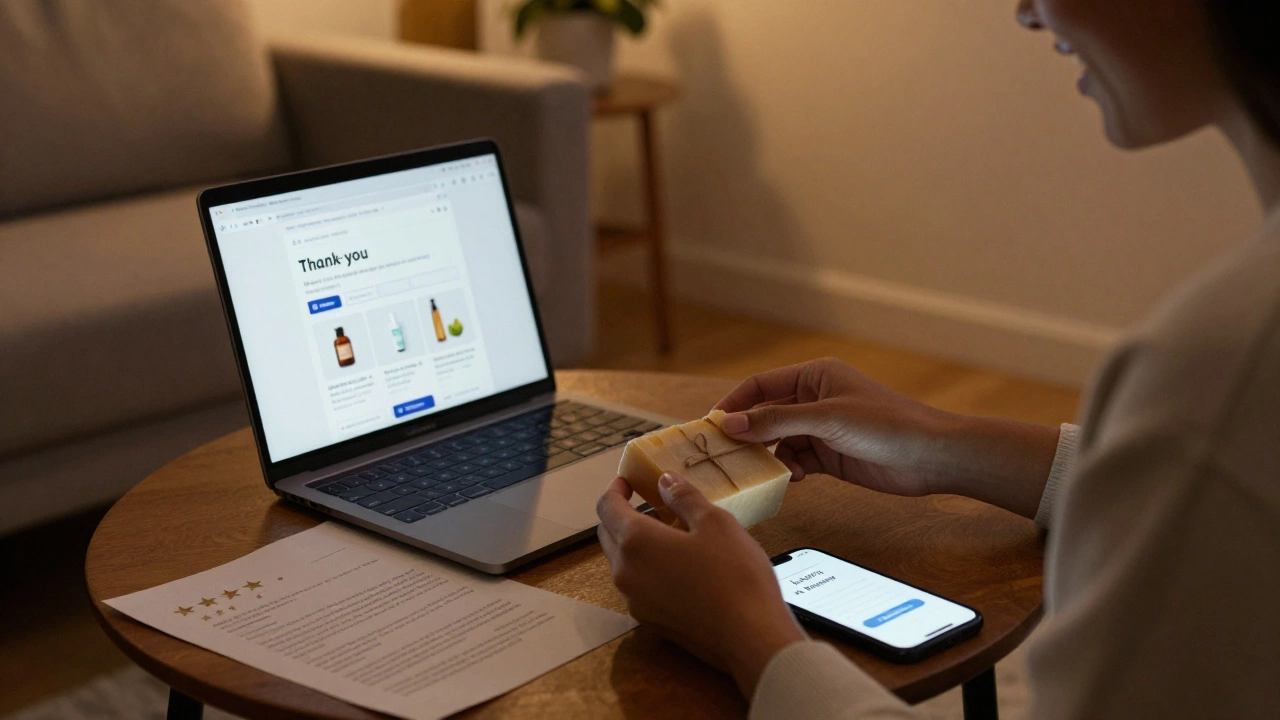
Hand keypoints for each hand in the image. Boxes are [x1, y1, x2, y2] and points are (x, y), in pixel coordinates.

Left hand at [597, 474, 806, 698]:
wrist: (750, 638)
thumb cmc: (735, 574)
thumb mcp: (715, 522)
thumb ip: (684, 498)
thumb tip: (664, 480)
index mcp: (635, 542)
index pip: (607, 508)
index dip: (614, 489)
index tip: (628, 481)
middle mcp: (625, 573)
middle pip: (608, 535)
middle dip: (622, 515)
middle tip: (649, 504)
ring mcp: (635, 602)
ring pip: (622, 563)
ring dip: (634, 543)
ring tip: (668, 534)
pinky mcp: (650, 622)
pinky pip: (637, 586)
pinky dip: (646, 568)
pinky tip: (677, 566)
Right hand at [715, 358, 1060, 518]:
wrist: (931, 458)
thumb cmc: (886, 425)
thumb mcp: (826, 419)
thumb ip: (776, 421)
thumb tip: (730, 423)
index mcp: (814, 376)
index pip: (760, 385)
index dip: (734, 403)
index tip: (709, 425)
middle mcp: (813, 399)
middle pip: (765, 415)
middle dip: (746, 434)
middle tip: (722, 456)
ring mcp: (820, 429)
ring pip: (777, 441)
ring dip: (767, 456)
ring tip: (758, 471)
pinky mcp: (828, 456)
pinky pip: (794, 461)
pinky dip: (786, 470)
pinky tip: (789, 479)